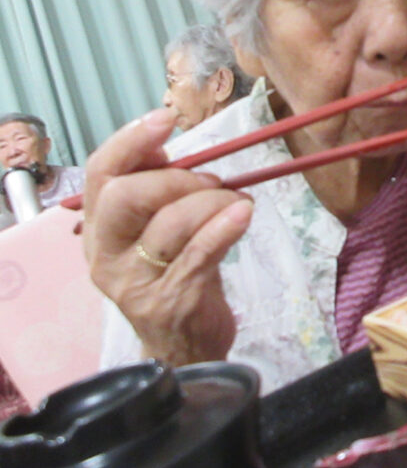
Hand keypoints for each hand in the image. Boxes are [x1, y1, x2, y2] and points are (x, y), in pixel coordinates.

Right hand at [83, 109, 251, 364]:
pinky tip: (245, 213)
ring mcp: (136, 282)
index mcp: (100, 230)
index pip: (100, 174)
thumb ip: (156, 191)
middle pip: (125, 196)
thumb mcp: (157, 232)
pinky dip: (225, 225)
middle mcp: (107, 256)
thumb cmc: (177, 276)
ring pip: (169, 224)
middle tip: (213, 181)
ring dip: (212, 201)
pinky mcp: (171, 300)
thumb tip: (165, 145)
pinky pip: (199, 252)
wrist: (186, 348)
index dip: (131, 141)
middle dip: (176, 178)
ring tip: (238, 202)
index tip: (167, 120)